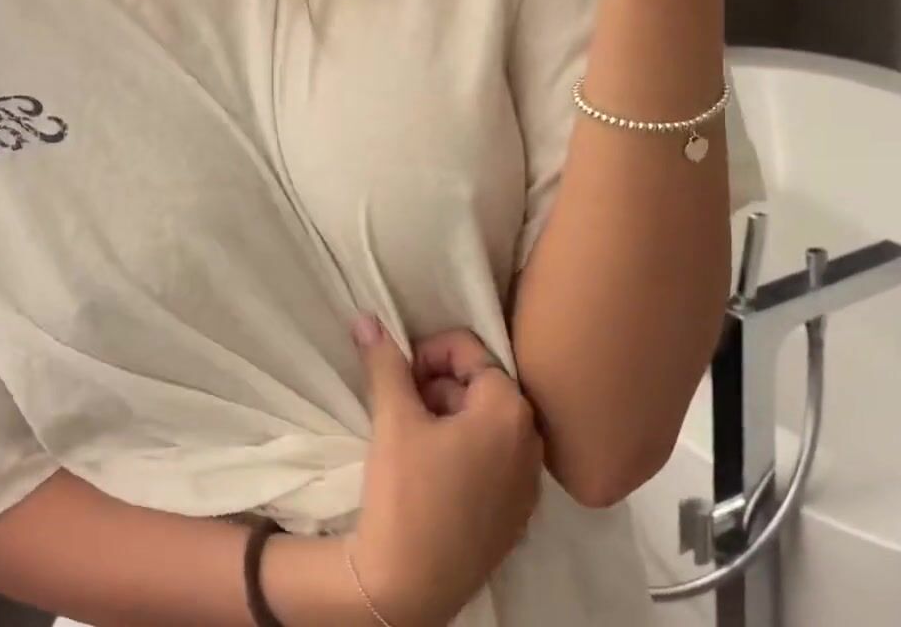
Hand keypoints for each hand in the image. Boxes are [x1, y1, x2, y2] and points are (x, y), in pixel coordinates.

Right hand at [350, 317, 542, 625]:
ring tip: (416, 442)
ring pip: (491, 427)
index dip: (429, 353)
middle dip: (441, 388)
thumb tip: (367, 319)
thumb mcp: (394, 421)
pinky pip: (497, 464)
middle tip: (404, 408)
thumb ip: (385, 364)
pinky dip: (469, 456)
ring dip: (454, 421)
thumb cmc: (406, 494)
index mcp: (509, 408)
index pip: (472, 351)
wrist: (412, 582)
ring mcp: (530, 481)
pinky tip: (436, 476)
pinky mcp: (518, 514)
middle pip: (485, 388)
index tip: (400, 375)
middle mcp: (533, 439)